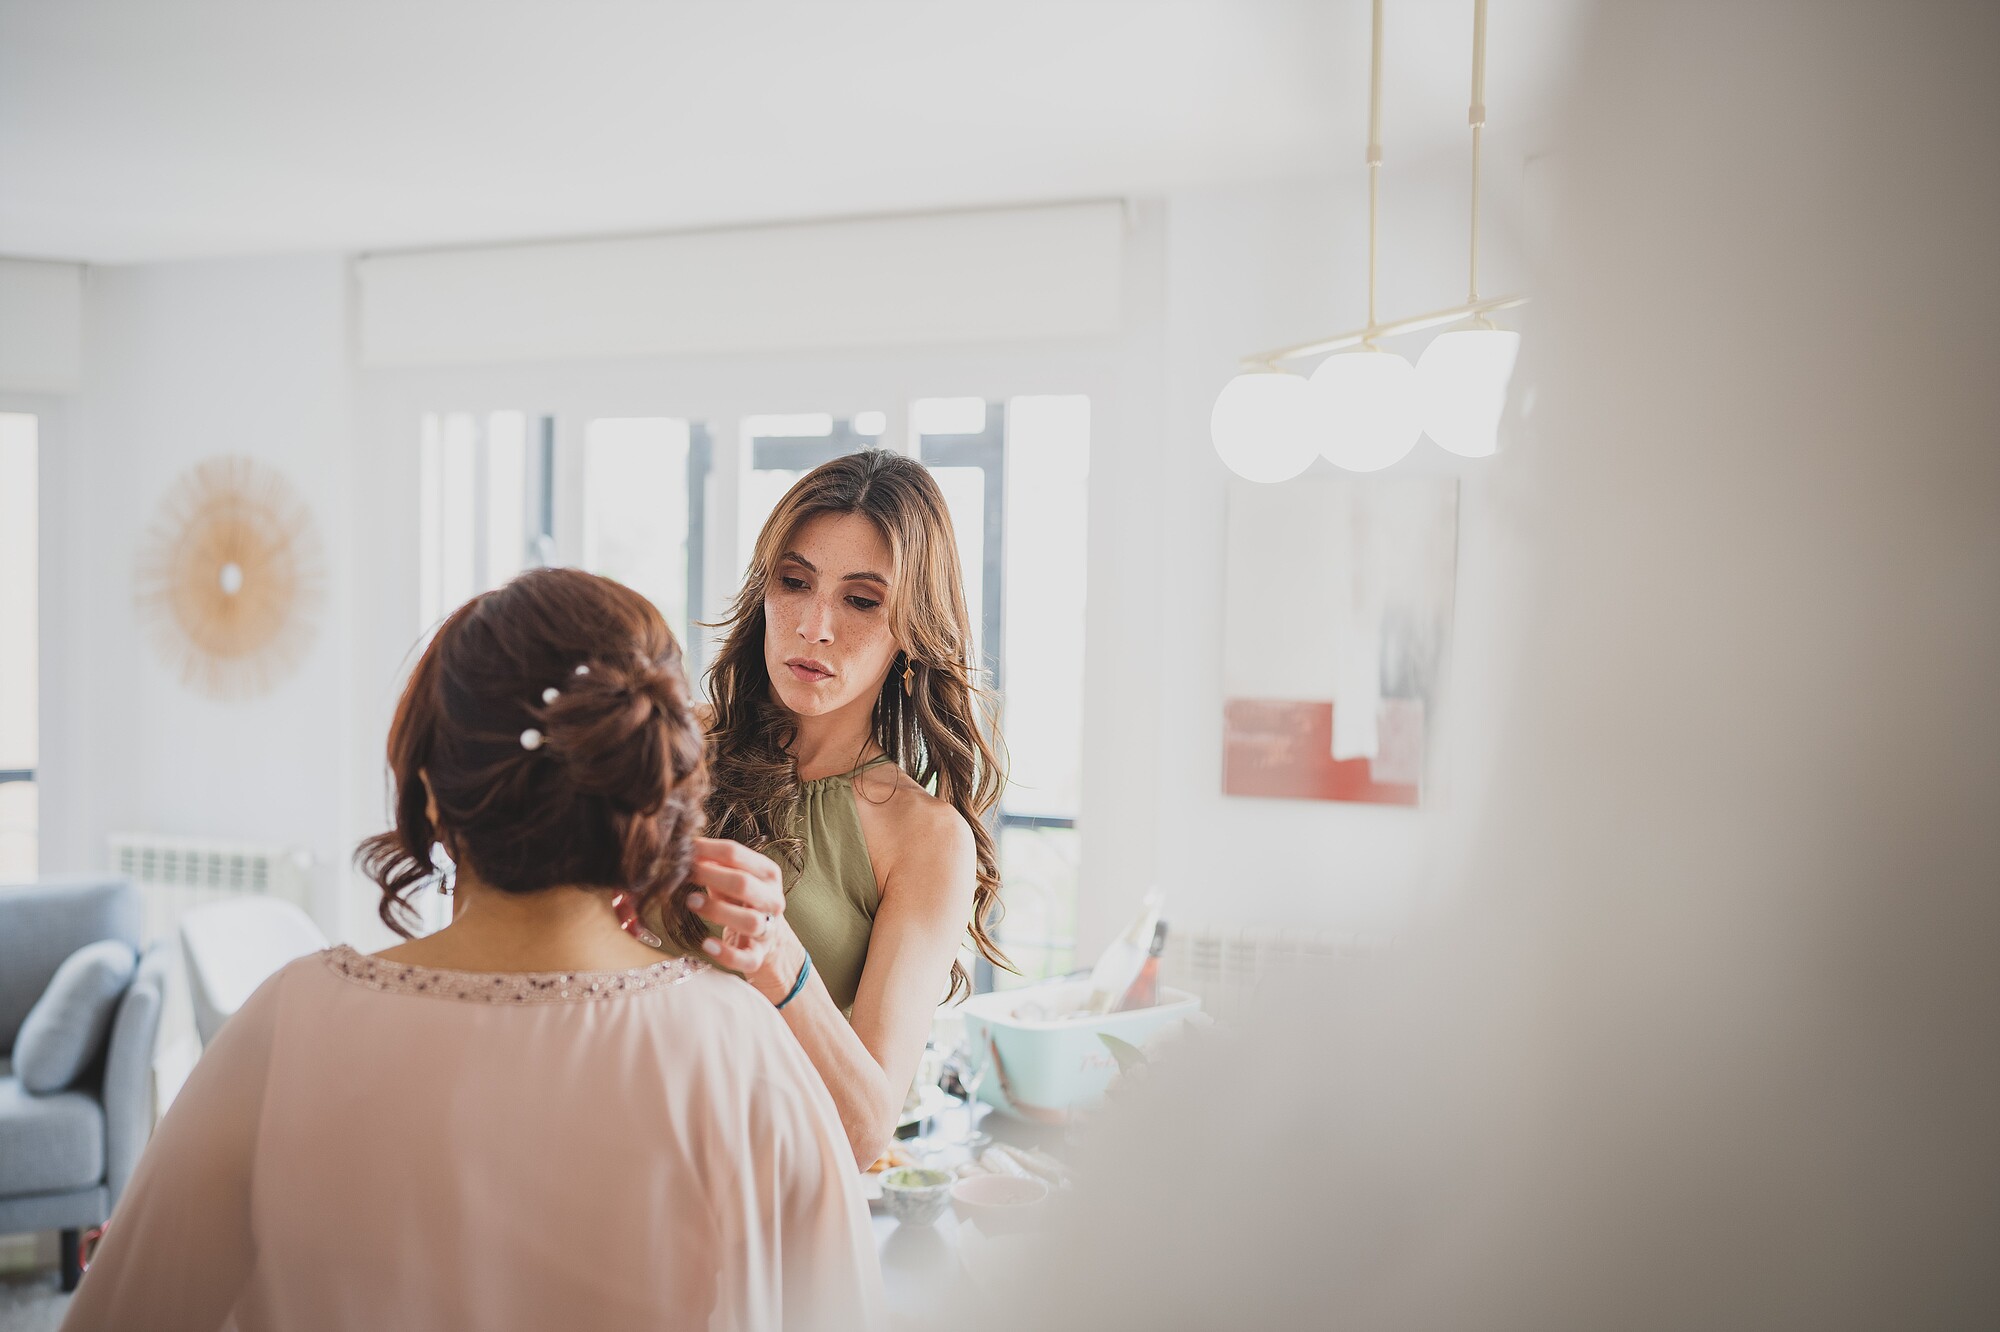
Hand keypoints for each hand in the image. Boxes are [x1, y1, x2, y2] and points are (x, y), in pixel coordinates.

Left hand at [683, 837, 795, 996]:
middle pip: (744, 884)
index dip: (706, 849)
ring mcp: (768, 929)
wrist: (769, 937)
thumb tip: (682, 848)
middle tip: (685, 874)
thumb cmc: (742, 901)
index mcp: (767, 873)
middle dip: (710, 876)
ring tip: (691, 902)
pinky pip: (745, 958)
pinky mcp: (758, 955)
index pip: (736, 853)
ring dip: (717, 910)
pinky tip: (706, 944)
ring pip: (749, 921)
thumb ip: (714, 864)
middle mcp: (772, 900)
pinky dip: (725, 953)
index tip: (683, 848)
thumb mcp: (733, 878)